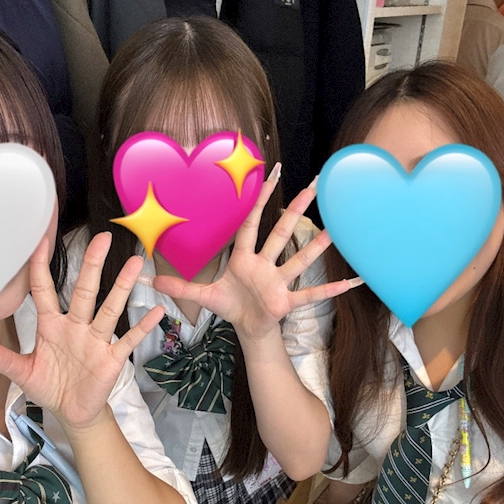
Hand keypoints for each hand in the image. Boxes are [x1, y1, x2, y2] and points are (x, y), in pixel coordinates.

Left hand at [0, 233, 163, 430]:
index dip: (40, 267)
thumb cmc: (48, 387)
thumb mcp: (23, 374)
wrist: (71, 412)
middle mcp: (75, 326)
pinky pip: (129, 340)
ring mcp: (95, 340)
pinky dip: (142, 326)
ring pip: (110, 309)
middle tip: (103, 238)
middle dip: (92, 265)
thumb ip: (3, 360)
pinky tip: (157, 311)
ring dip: (122, 287)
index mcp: (51, 326)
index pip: (43, 290)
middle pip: (84, 291)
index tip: (41, 240)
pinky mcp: (111, 358)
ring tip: (136, 263)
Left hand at [152, 164, 358, 341]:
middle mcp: (265, 264)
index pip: (250, 223)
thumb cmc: (230, 305)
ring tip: (336, 229)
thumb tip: (151, 278)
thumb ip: (180, 284)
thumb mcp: (203, 295)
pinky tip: (352, 282)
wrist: (247, 328)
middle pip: (282, 232)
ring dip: (317, 245)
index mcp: (244, 258)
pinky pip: (311, 294)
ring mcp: (279, 281)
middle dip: (296, 208)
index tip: (268, 175)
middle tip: (313, 184)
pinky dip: (331, 289)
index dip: (257, 200)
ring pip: (300, 258)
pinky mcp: (287, 301)